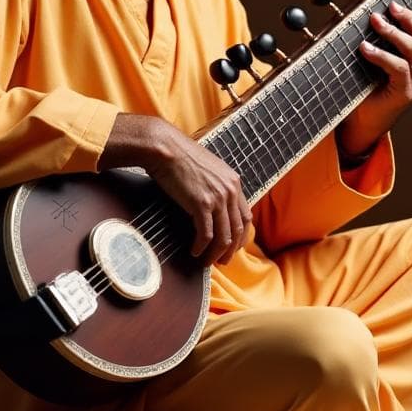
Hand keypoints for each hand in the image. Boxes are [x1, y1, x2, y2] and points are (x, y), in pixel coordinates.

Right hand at [99, 114, 249, 264]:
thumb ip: (216, 186)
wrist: (165, 148)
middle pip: (238, 229)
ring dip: (216, 253)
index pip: (245, 215)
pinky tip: (194, 252)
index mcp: (234, 181)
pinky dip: (201, 247)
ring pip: (224, 236)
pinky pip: (206, 234)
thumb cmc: (180, 156)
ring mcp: (218, 197)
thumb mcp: (208, 169)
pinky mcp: (201, 204)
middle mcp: (230, 190)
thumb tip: (212, 205)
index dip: (240, 235)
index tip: (233, 246)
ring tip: (207, 262)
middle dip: (231, 250)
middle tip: (223, 261)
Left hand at [339, 2, 411, 156]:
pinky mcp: (405, 94)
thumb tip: (371, 16)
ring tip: (375, 21)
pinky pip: (397, 68)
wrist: (364, 124)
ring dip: (393, 33)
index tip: (394, 4)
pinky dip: (381, 55)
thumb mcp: (379, 63)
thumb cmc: (368, 90)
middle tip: (388, 9)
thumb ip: (383, 45)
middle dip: (407, 19)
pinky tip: (365, 48)